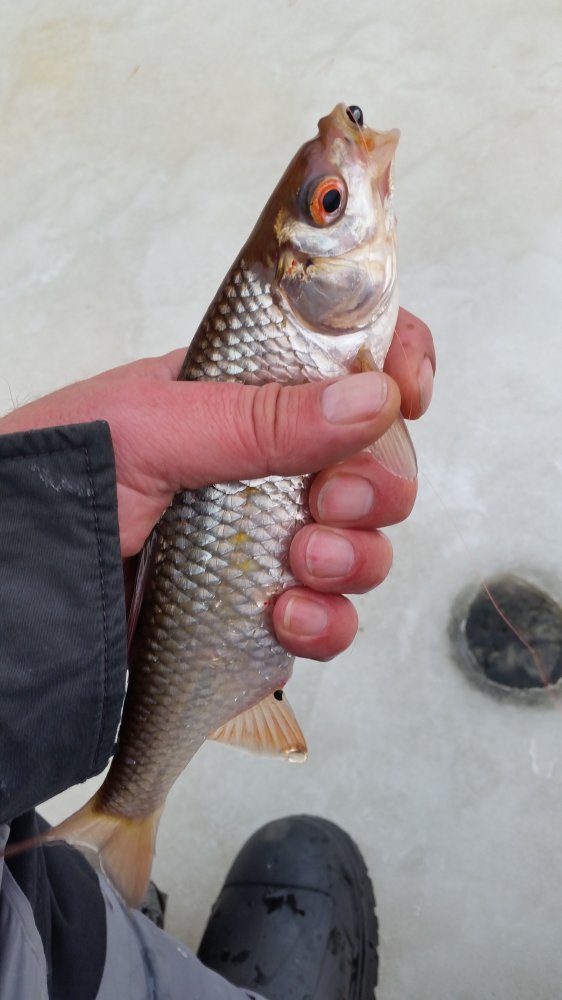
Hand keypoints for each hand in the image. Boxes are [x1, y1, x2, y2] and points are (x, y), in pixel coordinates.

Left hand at [0, 307, 433, 660]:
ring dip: (354, 557)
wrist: (12, 584)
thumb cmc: (59, 478)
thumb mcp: (152, 429)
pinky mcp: (261, 607)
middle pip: (377, 462)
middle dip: (376, 483)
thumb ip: (259, 416)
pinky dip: (326, 622)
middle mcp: (268, 463)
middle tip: (328, 501)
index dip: (396, 366)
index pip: (347, 360)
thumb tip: (373, 395)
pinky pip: (331, 616)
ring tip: (300, 562)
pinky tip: (285, 617)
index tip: (408, 395)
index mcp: (246, 393)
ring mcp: (268, 538)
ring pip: (366, 544)